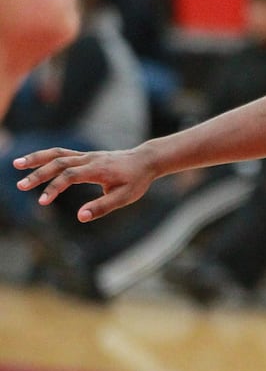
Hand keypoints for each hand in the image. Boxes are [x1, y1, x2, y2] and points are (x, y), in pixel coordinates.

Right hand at [12, 145, 156, 221]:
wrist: (145, 160)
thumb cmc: (136, 180)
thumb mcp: (125, 197)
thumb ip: (102, 207)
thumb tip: (80, 217)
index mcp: (98, 169)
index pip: (70, 176)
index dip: (55, 187)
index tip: (43, 202)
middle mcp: (89, 159)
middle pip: (59, 163)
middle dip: (38, 174)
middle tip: (20, 186)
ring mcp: (86, 156)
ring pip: (57, 154)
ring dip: (36, 159)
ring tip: (16, 164)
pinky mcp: (84, 156)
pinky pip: (62, 153)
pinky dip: (45, 156)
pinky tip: (32, 162)